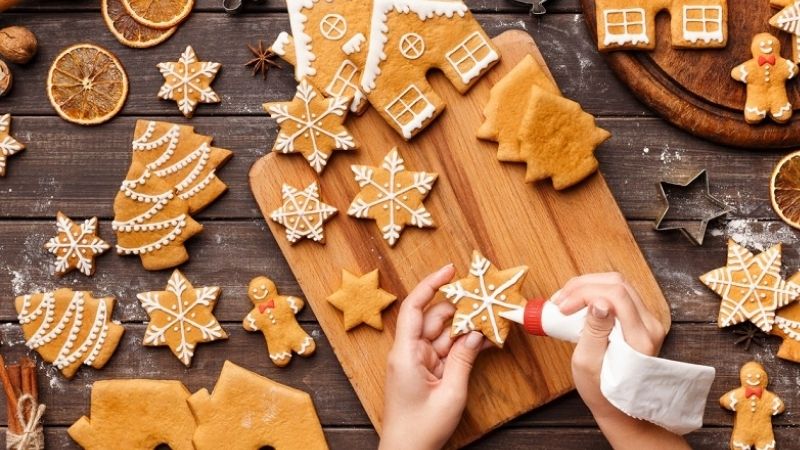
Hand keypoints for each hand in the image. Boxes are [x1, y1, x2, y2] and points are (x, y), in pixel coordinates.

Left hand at [379, 264, 486, 449]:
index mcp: (405, 353)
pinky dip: (463, 345)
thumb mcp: (450, 393)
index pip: (415, 307)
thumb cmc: (421, 428)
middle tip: (485, 296)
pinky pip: (447, 350)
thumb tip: (476, 333)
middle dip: (459, 306)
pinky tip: (484, 339)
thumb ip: (464, 360)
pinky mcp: (426, 371)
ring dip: (465, 326)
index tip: (450, 269)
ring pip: (443, 334)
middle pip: (434, 318)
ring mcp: (418, 362)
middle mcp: (409, 352)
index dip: (431, 284)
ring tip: (491, 317)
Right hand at [553, 273, 687, 449]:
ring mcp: (648, 321)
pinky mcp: (641, 320)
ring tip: (565, 300)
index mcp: (640, 338)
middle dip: (583, 286)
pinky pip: (619, 295)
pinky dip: (595, 292)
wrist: (621, 408)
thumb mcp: (588, 364)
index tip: (562, 307)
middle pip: (617, 283)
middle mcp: (650, 326)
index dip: (584, 293)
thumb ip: (594, 330)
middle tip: (559, 301)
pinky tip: (579, 302)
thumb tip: (598, 301)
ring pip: (618, 284)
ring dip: (588, 286)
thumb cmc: (602, 391)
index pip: (615, 295)